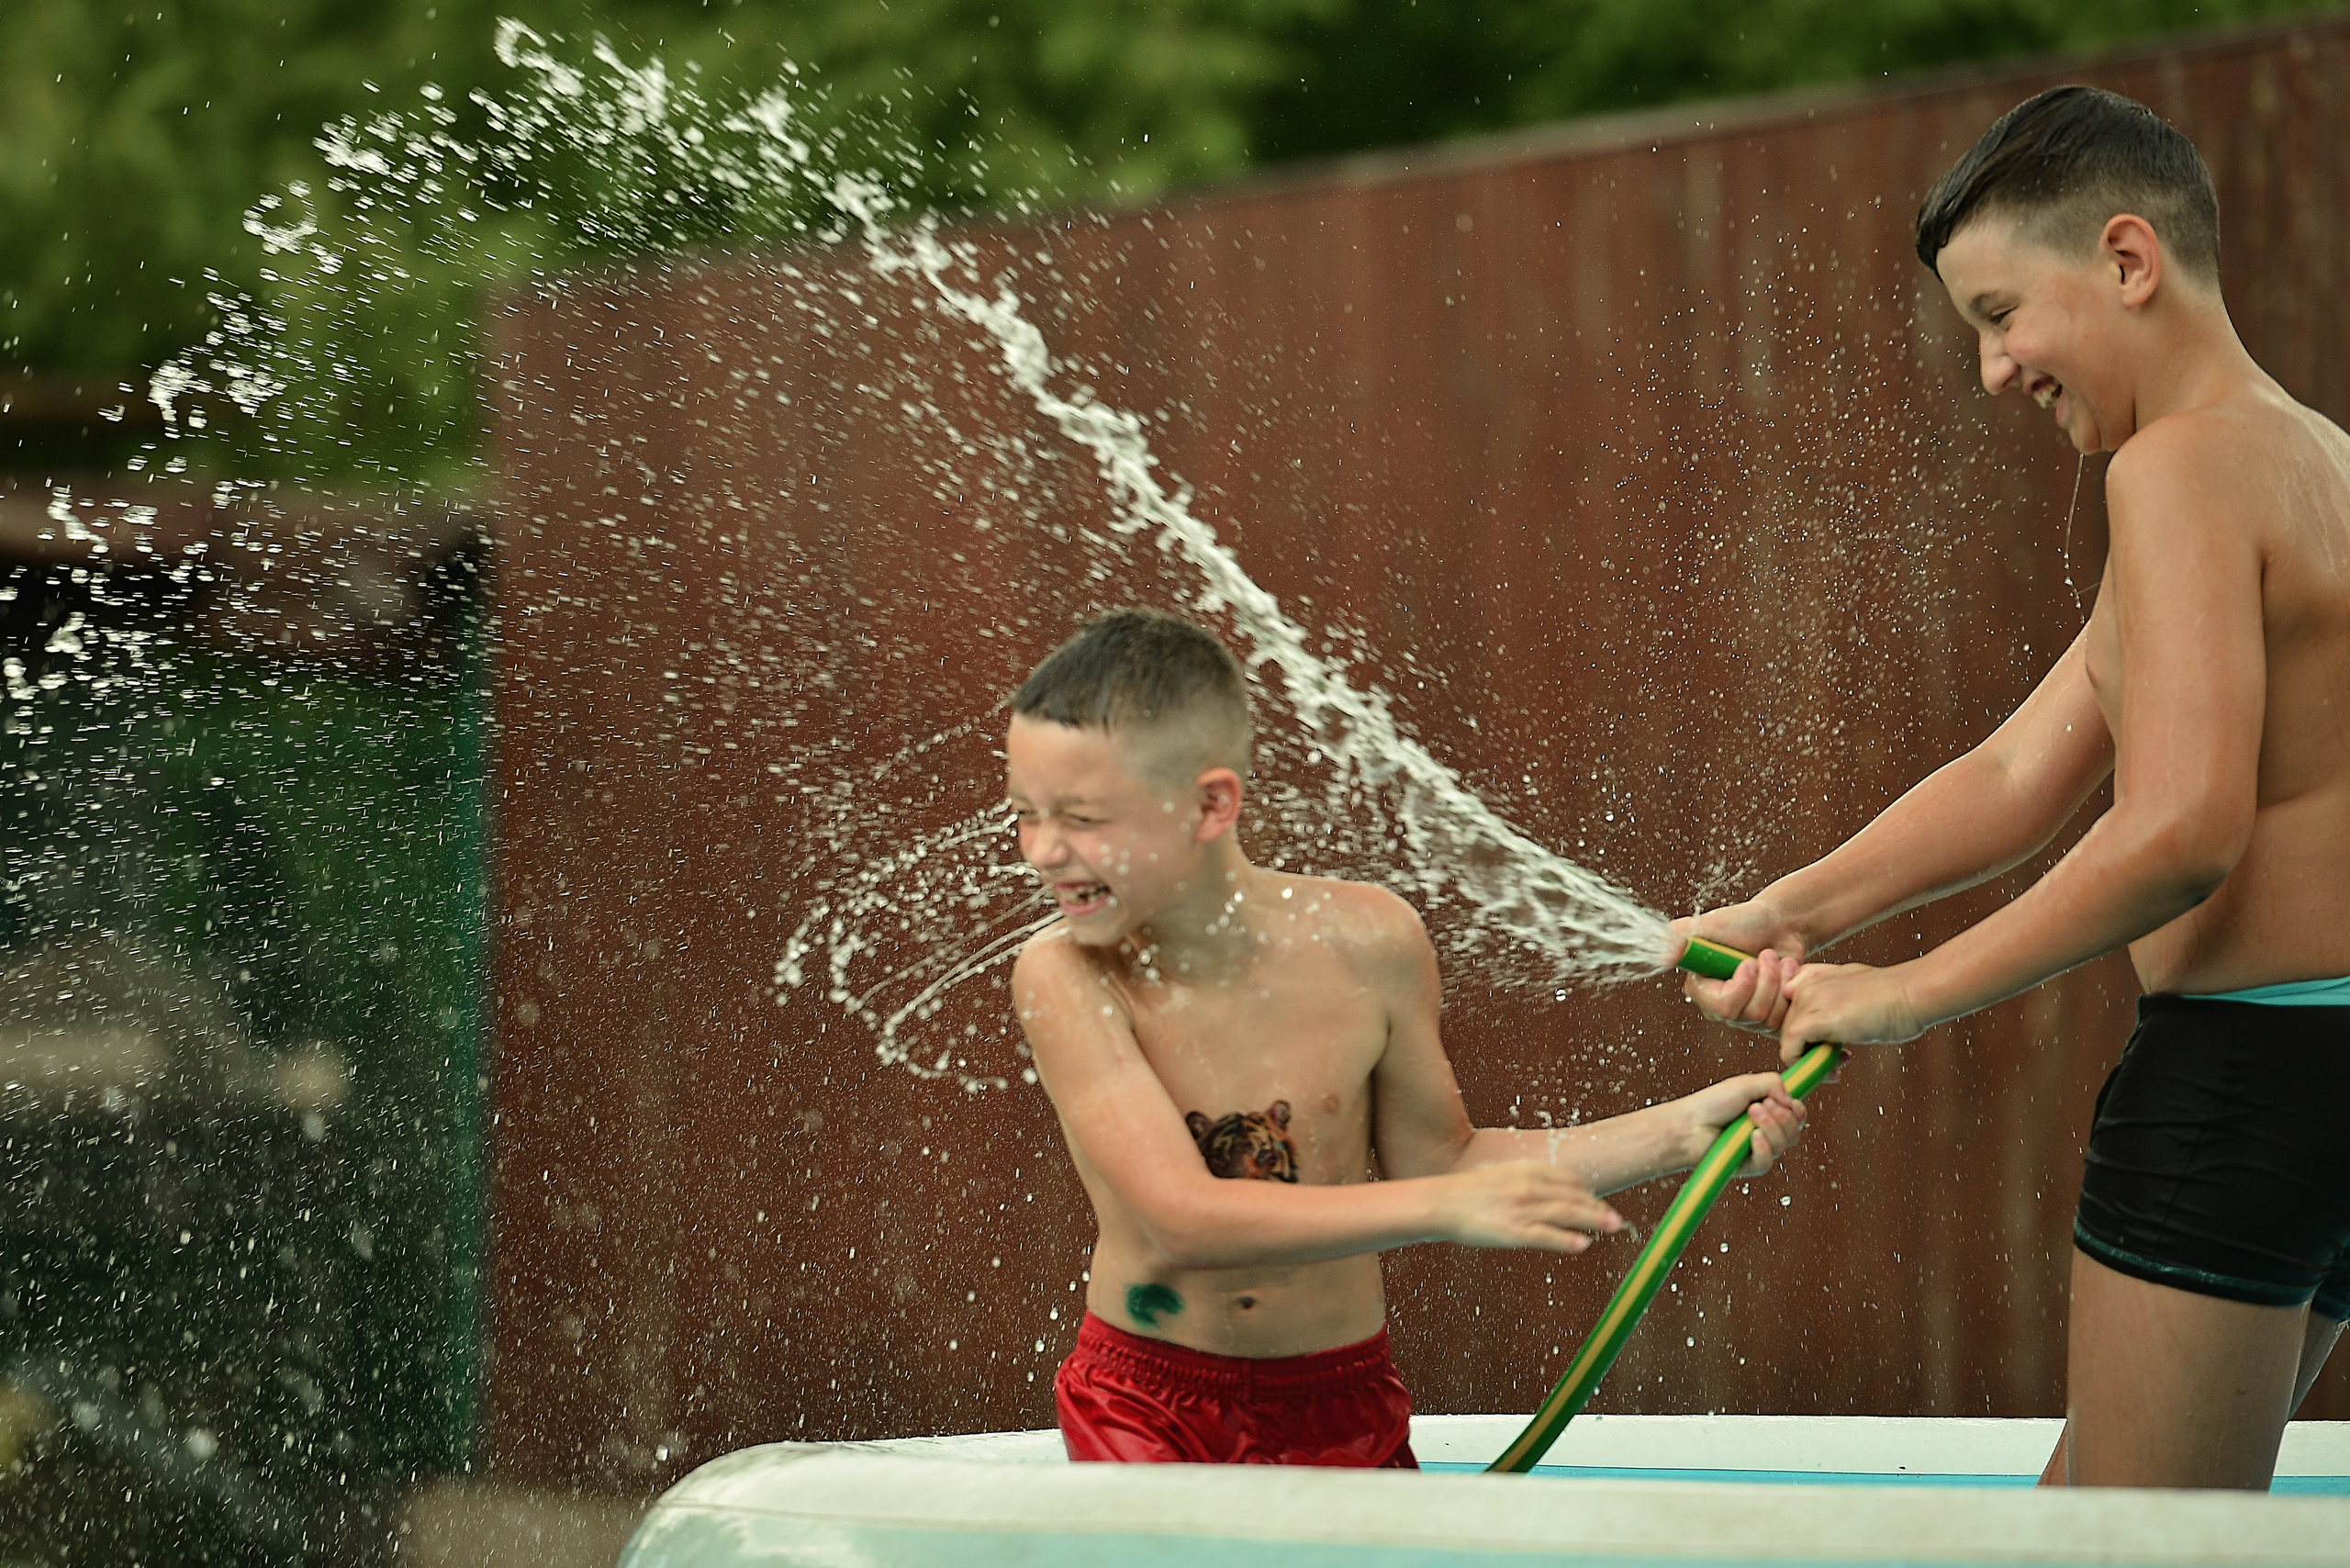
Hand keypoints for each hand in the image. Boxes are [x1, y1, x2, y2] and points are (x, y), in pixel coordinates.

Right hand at [1439, 1162, 1624, 1253]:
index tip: (1598, 1203)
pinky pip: (1546, 1236)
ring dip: (1594, 1220)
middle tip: (1617, 1220)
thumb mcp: (1502, 1176)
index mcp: (1526, 1169)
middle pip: (1573, 1197)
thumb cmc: (1469, 1192)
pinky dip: (1567, 1240)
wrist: (1441, 1202)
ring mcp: (1522, 1209)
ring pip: (1567, 1214)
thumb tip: (1550, 1193)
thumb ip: (1527, 1181)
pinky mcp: (1513, 1231)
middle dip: (1598, 1208)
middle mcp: (1528, 1186)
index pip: (1568, 1180)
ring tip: (1613, 1226)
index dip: (1587, 1193)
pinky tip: (1583, 1244)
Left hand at [1672, 1071, 1807, 1176]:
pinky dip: (1763, 1147)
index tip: (1789, 1103)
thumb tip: (1792, 1100)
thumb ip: (1773, 1083)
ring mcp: (1758, 1149)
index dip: (1797, 1110)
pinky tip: (1753, 1138)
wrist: (1687, 1125)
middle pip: (1794, 1131)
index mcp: (1766, 1112)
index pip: (1796, 1116)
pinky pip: (1768, 1161)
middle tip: (1758, 1105)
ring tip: (1749, 1114)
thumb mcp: (1743, 1084)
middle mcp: (1765, 1131)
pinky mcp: (1748, 1165)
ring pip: (1783, 1144)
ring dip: (1770, 1126)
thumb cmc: (1710, 1104)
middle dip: (1782, 1116)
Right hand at [1674, 904, 1806, 1033]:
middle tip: (1768, 955)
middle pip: (1750, 1014)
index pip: (1722, 1007)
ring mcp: (1748, 1016)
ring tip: (1778, 960)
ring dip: (1780, 981)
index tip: (1749, 962)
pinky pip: (1787, 1019)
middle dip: (1767, 980)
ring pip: (1770, 1017)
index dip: (1742, 986)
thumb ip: (1681, 936)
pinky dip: (1793, 989)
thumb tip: (1661, 952)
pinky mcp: (1772, 1018)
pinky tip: (1789, 972)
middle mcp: (1721, 1008)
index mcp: (1701, 989)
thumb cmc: (1745, 922)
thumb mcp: (1710, 924)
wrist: (1779, 925)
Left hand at [1779, 961, 1924, 1064]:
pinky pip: (1790, 1053)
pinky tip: (1836, 1070)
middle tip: (1840, 1061)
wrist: (1913, 993)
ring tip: (1842, 1063)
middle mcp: (1802, 986)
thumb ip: (1831, 1000)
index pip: (1792, 1014)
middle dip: (1812, 1051)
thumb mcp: (1855, 991)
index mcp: (1810, 978)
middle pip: (1790, 1031)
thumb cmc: (1893, 995)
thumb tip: (1816, 1025)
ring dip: (1813, 1062)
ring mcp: (1804, 1002)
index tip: (1831, 1047)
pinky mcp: (1811, 1021)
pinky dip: (1807, 1069)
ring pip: (1789, 1044)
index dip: (1808, 1035)